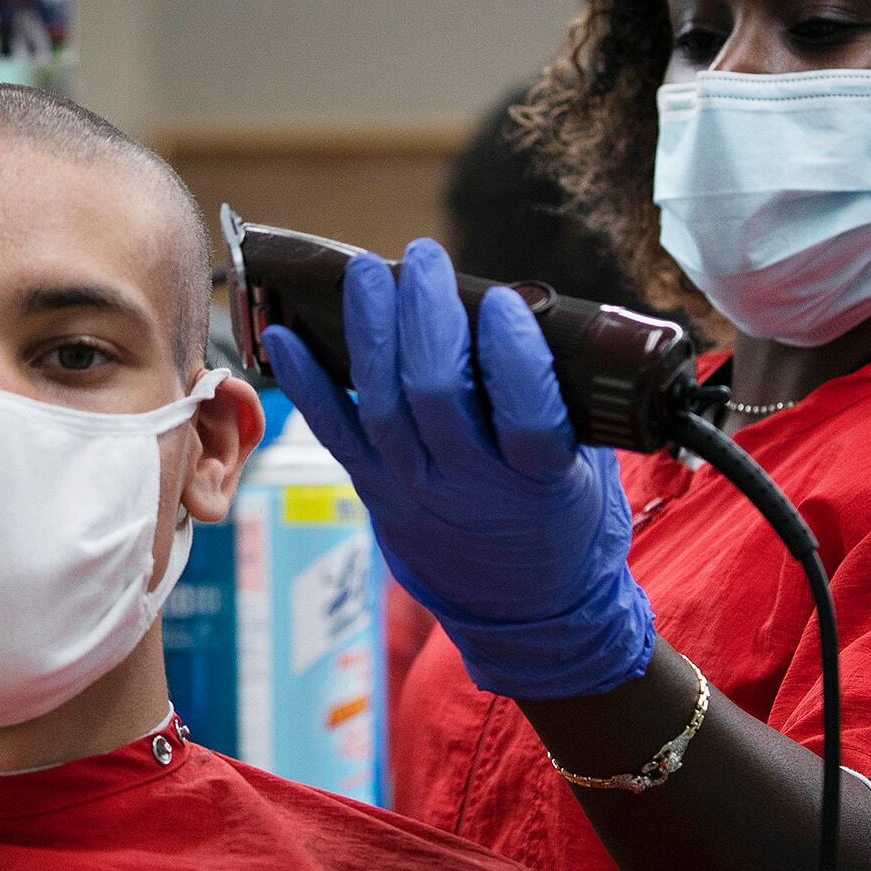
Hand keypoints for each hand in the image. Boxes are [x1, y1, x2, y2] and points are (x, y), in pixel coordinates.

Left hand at [262, 239, 653, 699]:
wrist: (528, 612)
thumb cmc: (564, 518)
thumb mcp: (588, 464)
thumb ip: (565, 398)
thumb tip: (532, 311)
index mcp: (541, 479)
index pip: (524, 413)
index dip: (510, 354)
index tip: (499, 301)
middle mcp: (472, 488)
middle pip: (437, 396)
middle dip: (425, 318)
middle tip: (422, 258)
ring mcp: (416, 493)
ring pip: (382, 406)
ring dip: (369, 332)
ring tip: (366, 274)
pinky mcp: (377, 493)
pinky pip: (334, 435)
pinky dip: (306, 384)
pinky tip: (282, 335)